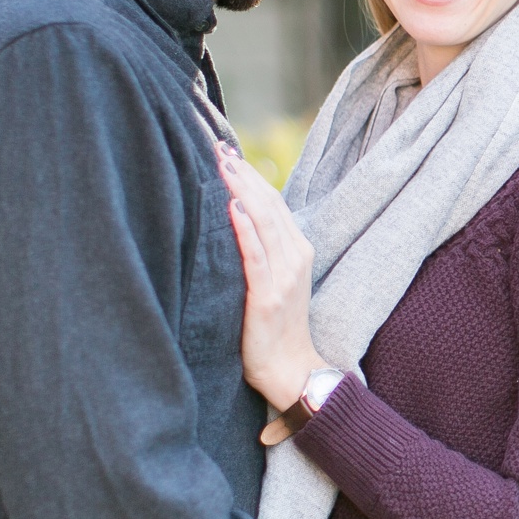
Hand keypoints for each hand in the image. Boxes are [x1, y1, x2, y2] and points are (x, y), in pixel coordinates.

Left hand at [217, 144, 326, 410]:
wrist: (291, 370)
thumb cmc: (275, 328)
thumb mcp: (275, 282)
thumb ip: (263, 251)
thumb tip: (236, 218)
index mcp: (298, 252)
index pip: (275, 204)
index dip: (253, 176)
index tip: (229, 153)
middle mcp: (296, 259)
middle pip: (270, 206)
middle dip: (244, 175)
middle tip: (219, 148)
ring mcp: (284, 277)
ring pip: (265, 223)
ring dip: (243, 191)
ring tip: (224, 166)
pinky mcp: (268, 297)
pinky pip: (256, 257)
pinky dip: (245, 230)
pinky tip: (233, 207)